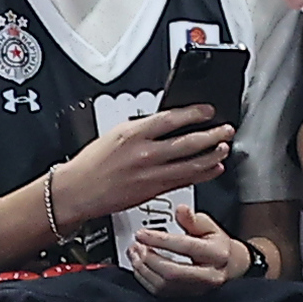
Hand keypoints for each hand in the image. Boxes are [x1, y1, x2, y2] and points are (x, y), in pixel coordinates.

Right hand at [57, 105, 231, 227]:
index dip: (194, 113)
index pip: (171, 119)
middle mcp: (144, 153)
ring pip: (191, 164)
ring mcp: (150, 174)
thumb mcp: (115, 134)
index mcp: (132, 134)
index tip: (208, 110)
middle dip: (212, 135)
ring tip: (224, 148)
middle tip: (226, 129)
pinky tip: (213, 168)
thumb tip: (170, 121)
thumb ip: (143, 128)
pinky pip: (185, 180)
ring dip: (212, 155)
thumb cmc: (92, 163)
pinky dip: (203, 174)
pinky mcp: (153, 190)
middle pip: (187, 142)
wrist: (76, 191)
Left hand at [129, 203, 248, 296]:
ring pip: (163, 285)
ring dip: (143, 269)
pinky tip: (139, 265)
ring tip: (135, 253)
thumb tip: (181, 210)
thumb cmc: (217, 246)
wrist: (229, 267)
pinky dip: (144, 278)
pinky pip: (159, 292)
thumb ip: (193, 219)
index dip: (160, 240)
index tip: (142, 234)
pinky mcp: (184, 297)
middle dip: (150, 259)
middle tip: (138, 245)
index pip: (186, 246)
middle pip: (172, 272)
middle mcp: (209, 276)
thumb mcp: (210, 227)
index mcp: (216, 254)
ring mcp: (196, 290)